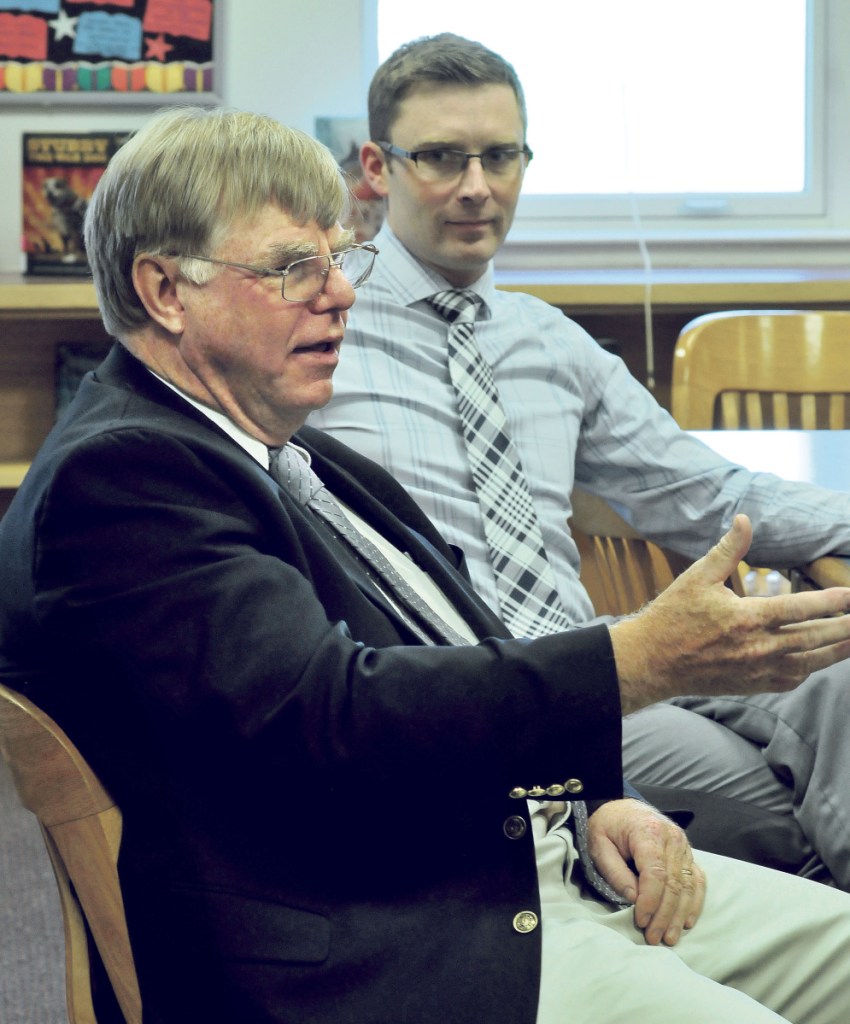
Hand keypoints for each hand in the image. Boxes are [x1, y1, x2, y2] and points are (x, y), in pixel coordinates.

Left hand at [587, 798, 704, 945]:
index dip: (650, 901)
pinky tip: (687, 921)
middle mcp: (672, 837)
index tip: (641, 921)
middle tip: (654, 938)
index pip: (655, 873)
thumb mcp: (599, 845)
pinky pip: (697, 880)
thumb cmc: (608, 827)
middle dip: (664, 915)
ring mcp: (684, 846)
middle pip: (674, 883)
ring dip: (680, 915)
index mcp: (648, 831)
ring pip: (689, 886)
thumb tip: (635, 899)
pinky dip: (694, 903)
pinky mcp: (688, 854)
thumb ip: (615, 871)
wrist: (621, 808)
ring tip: (669, 937)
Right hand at [610, 514, 849, 713]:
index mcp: (748, 618)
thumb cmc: (672, 617)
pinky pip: (792, 678)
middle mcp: (759, 648)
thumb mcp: (697, 577)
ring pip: (811, 662)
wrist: (652, 661)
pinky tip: (818, 657)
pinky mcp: (752, 683)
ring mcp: (758, 669)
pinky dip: (811, 667)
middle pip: (816, 637)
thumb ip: (728, 550)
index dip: (833, 601)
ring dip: (837, 650)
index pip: (803, 608)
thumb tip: (745, 519)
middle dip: (845, 626)